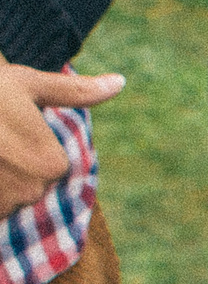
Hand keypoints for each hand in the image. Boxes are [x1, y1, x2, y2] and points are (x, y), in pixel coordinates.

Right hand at [0, 55, 123, 216]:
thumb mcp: (29, 85)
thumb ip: (76, 92)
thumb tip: (119, 82)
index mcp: (50, 164)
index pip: (50, 170)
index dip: (26, 149)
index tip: (6, 132)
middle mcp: (27, 191)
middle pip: (25, 189)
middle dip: (7, 168)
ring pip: (3, 201)